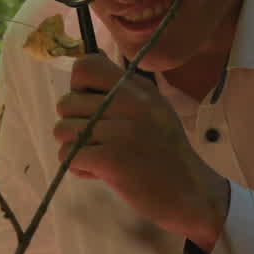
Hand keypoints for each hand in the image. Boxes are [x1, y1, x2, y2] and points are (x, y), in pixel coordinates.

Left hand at [53, 54, 230, 249]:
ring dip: (73, 148)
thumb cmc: (165, 152)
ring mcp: (120, 130)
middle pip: (65, 103)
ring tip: (98, 157)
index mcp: (137, 87)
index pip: (84, 66)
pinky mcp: (111, 159)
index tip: (91, 108)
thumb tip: (90, 58)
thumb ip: (122, 86)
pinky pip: (68, 155)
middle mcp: (129, 103)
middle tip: (97, 142)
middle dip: (74, 126)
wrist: (191, 195)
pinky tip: (99, 172)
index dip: (78, 88)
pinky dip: (78, 168)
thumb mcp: (153, 107)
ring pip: (62, 130)